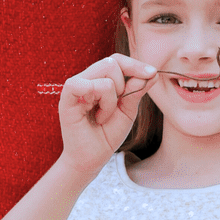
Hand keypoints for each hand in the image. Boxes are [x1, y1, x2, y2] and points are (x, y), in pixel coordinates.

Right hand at [59, 53, 155, 175]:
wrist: (92, 159)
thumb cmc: (107, 135)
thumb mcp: (128, 111)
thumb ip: (137, 90)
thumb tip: (152, 72)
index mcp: (99, 79)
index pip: (117, 60)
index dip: (135, 65)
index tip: (152, 73)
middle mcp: (86, 79)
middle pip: (112, 62)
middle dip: (124, 85)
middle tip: (118, 106)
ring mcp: (75, 86)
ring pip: (104, 74)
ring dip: (112, 99)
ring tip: (104, 117)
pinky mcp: (67, 97)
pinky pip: (86, 84)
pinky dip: (100, 101)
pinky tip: (97, 116)